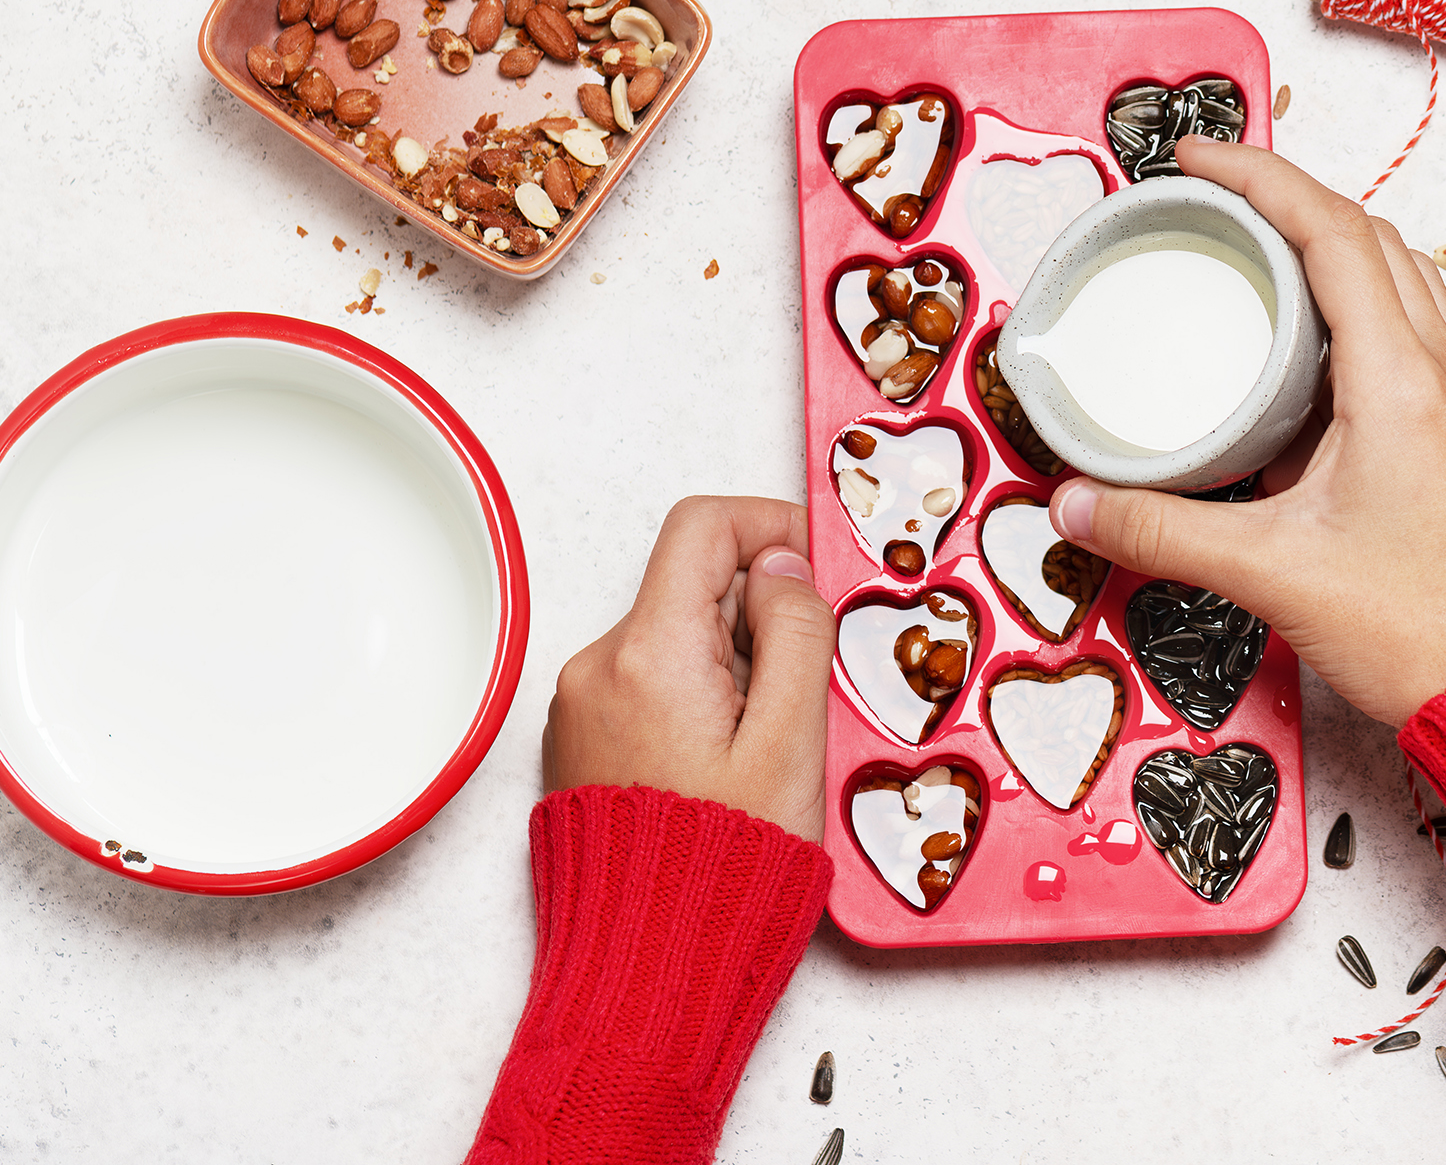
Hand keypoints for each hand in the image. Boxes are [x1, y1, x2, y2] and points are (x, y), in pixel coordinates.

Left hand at [543, 495, 835, 841]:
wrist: (647, 969)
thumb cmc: (722, 873)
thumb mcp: (791, 741)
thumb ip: (795, 633)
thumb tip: (783, 564)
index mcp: (648, 653)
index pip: (703, 526)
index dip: (771, 526)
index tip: (814, 566)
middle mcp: (597, 667)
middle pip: (691, 583)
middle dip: (758, 614)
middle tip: (800, 688)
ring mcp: (581, 706)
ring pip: (674, 636)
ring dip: (730, 662)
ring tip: (761, 744)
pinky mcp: (581, 741)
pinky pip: (650, 682)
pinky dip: (698, 698)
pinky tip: (725, 763)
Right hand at [1048, 138, 1445, 727]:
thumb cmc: (1423, 631)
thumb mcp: (1270, 573)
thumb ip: (1161, 530)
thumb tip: (1076, 502)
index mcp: (1401, 380)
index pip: (1332, 232)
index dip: (1261, 177)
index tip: (1197, 160)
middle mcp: (1443, 373)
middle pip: (1372, 236)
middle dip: (1289, 195)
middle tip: (1214, 194)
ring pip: (1403, 278)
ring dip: (1332, 243)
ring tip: (1258, 252)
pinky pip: (1413, 331)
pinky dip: (1359, 303)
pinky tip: (1309, 348)